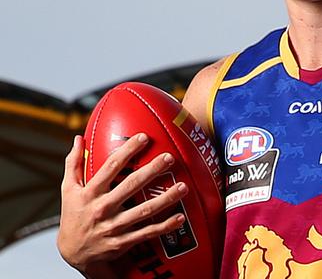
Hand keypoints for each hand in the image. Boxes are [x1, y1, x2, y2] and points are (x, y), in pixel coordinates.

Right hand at [57, 134, 188, 275]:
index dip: (127, 151)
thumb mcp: (68, 189)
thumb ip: (73, 163)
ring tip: (183, 186)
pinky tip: (181, 217)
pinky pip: (147, 232)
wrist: (72, 253)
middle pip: (131, 185)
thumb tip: (78, 137)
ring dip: (165, 199)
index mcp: (91, 192)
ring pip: (144, 210)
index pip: (111, 167)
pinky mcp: (123, 242)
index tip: (143, 137)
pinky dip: (165, 226)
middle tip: (169, 157)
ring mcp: (114, 226)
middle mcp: (103, 208)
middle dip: (152, 170)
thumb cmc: (73, 215)